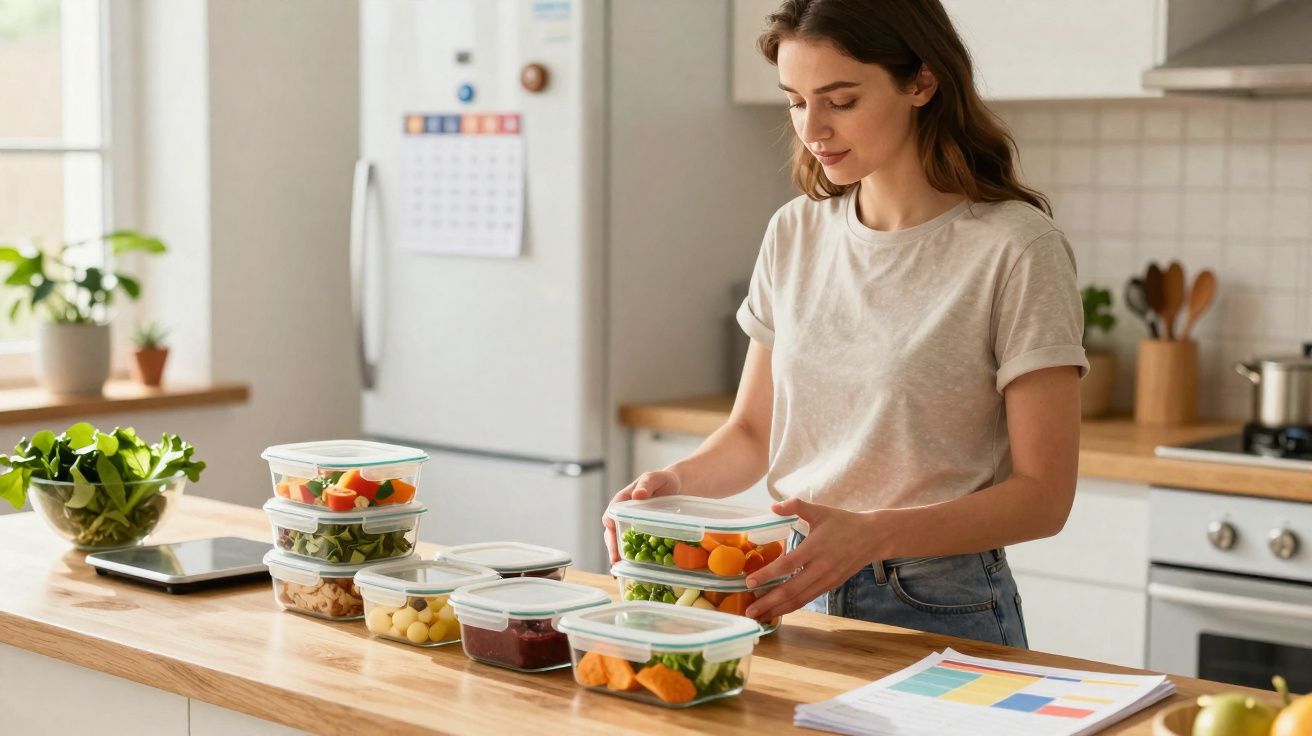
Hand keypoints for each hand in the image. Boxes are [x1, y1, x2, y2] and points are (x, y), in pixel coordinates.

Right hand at [603, 470, 680, 563]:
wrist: (678, 486)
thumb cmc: (663, 480)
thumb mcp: (655, 478)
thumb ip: (646, 484)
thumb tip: (637, 495)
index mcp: (622, 501)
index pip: (610, 515)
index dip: (609, 528)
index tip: (612, 540)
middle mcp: (624, 515)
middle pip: (612, 533)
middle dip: (612, 548)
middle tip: (615, 562)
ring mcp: (632, 525)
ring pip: (621, 542)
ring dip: (620, 556)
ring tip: (622, 570)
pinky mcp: (643, 534)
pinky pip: (635, 546)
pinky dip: (634, 557)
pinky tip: (637, 569)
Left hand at [743, 497, 883, 621]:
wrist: (873, 537)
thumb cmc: (843, 522)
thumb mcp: (819, 510)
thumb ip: (795, 506)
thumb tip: (772, 507)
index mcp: (815, 548)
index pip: (787, 565)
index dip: (767, 575)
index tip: (749, 582)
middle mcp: (820, 568)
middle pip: (791, 590)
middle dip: (768, 602)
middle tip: (749, 611)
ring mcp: (826, 580)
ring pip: (799, 599)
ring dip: (778, 609)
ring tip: (759, 616)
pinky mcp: (830, 586)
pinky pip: (808, 599)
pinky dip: (791, 607)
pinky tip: (778, 610)